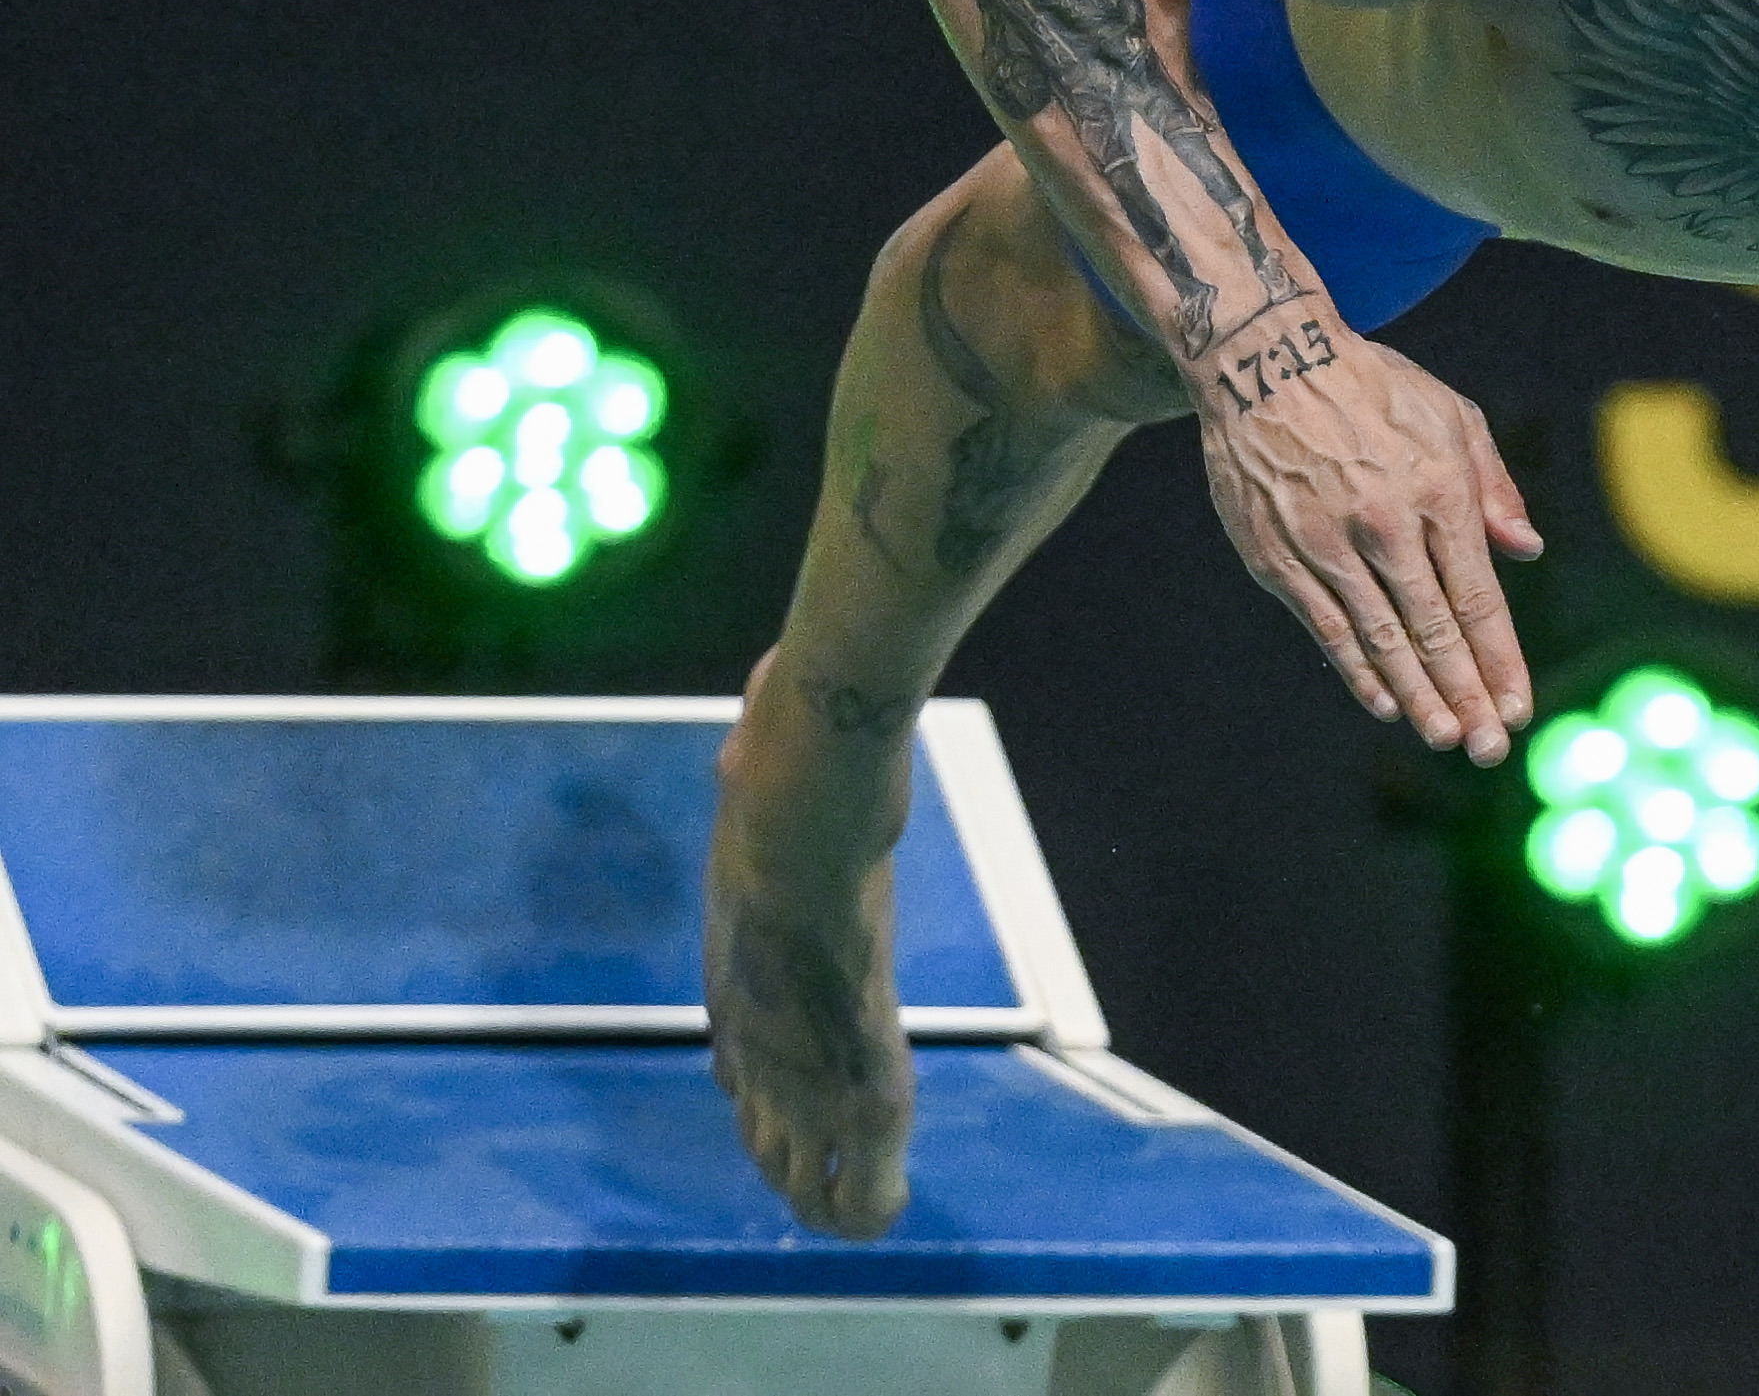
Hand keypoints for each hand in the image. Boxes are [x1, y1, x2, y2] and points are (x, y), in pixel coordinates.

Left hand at [705, 651, 917, 1237]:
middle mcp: (755, 1002)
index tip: (763, 1106)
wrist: (809, 768)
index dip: (756, 1081)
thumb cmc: (789, 747)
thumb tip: (769, 682)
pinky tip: (876, 1215)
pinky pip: (863, 1148)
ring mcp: (799, 1029)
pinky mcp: (856, 1041)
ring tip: (846, 1220)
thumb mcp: (768, 747)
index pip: (739, 1040)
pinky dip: (867, 1190)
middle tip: (813, 1189)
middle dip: (786, 1154)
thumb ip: (767, 735)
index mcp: (737, 944)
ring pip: (800, 1150)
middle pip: (759, 1111)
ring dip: (823, 1188)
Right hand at [1192, 318, 1541, 760]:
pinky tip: (1383, 703)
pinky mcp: (1277, 556)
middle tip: (1488, 749)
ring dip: (1417, 697)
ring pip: (1381, 640)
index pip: (1478, 598)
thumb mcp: (1451, 415)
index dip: (1500, 661)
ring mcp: (1326, 544)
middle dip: (1466, 696)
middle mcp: (1385, 524)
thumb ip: (1494, 487)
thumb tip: (1528, 551)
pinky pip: (1327, 628)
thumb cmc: (1372, 387)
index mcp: (1437, 489)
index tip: (1518, 708)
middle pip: (1435, 631)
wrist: (1264, 360)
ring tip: (1445, 738)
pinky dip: (1358, 670)